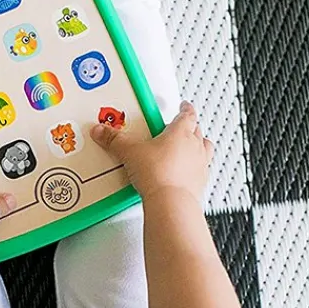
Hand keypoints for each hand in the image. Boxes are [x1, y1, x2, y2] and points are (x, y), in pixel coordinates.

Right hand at [90, 101, 213, 201]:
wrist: (171, 202)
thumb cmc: (159, 174)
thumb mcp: (130, 153)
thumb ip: (115, 140)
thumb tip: (103, 132)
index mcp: (181, 132)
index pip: (187, 113)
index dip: (185, 108)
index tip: (183, 106)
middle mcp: (195, 146)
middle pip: (197, 130)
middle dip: (189, 127)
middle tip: (177, 129)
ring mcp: (200, 165)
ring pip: (204, 149)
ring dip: (197, 147)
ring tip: (186, 150)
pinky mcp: (200, 183)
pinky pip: (202, 170)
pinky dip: (195, 169)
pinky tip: (184, 174)